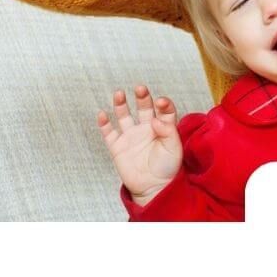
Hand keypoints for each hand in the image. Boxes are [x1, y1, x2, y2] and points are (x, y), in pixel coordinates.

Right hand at [96, 85, 181, 206]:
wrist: (154, 187)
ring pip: (124, 116)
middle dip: (142, 97)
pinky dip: (104, 124)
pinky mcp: (118, 147)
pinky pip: (109, 133)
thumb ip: (168, 131)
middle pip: (144, 107)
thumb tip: (154, 118)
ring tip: (119, 93)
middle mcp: (146, 128)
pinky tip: (102, 114)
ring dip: (121, 104)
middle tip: (140, 89)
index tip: (160, 101)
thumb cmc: (168, 168)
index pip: (163, 110)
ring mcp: (131, 136)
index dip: (163, 103)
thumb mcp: (174, 148)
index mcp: (163, 127)